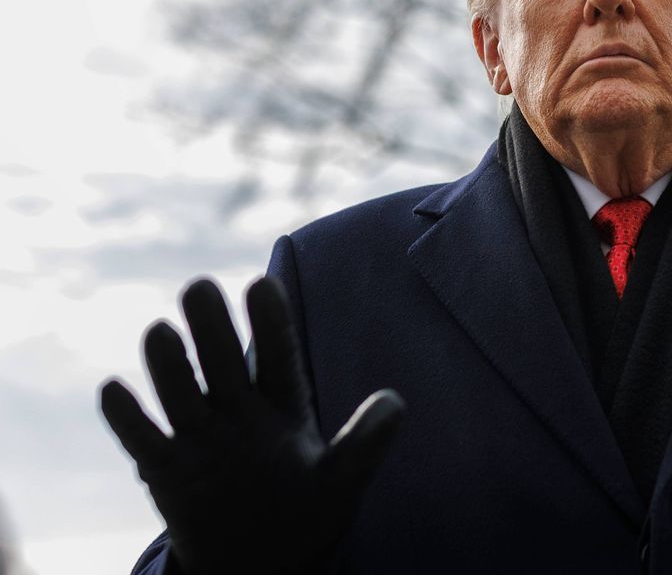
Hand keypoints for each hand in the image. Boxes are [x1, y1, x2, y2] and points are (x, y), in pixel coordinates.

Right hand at [99, 277, 403, 574]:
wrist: (267, 560)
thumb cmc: (309, 508)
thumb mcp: (343, 478)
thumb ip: (365, 442)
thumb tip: (396, 402)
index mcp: (283, 403)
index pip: (277, 356)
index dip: (270, 323)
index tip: (261, 285)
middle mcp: (238, 410)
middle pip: (223, 363)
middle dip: (212, 328)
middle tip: (199, 286)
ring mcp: (201, 437)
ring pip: (182, 393)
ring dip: (169, 365)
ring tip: (160, 330)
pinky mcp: (169, 471)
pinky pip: (145, 440)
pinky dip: (128, 418)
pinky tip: (113, 388)